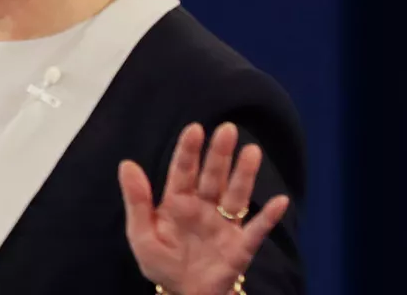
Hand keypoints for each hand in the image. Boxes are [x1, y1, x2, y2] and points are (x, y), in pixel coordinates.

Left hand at [118, 122, 290, 294]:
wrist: (183, 293)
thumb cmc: (161, 262)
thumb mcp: (140, 233)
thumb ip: (136, 200)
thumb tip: (127, 163)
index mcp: (177, 202)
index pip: (183, 171)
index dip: (188, 150)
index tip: (194, 128)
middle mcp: (204, 208)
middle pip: (213, 177)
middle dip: (219, 154)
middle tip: (227, 129)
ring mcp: (224, 225)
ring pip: (236, 195)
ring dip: (244, 175)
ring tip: (251, 151)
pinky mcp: (240, 246)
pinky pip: (256, 229)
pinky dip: (268, 217)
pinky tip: (279, 201)